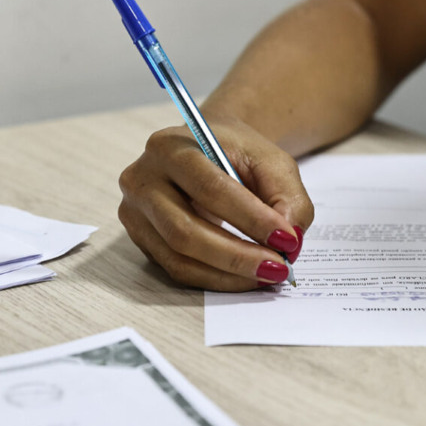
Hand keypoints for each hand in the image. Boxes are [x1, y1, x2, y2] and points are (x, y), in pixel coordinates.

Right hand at [118, 116, 313, 290]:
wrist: (206, 149)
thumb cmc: (236, 153)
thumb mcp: (271, 161)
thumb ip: (287, 196)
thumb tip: (289, 239)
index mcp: (170, 147)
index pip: (209, 188)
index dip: (249, 218)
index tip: (286, 240)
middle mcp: (142, 179)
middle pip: (185, 230)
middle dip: (237, 255)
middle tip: (278, 268)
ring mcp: (136, 213)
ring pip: (179, 257)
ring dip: (227, 274)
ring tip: (267, 275)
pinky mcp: (141, 239)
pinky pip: (177, 269)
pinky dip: (215, 279)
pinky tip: (243, 277)